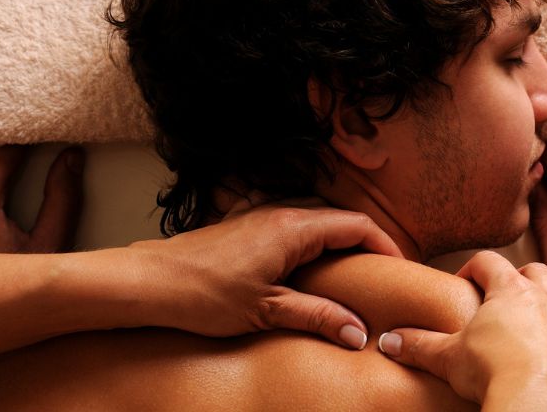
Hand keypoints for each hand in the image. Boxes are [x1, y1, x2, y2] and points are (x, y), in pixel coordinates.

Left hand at [129, 201, 403, 348]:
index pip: (357, 225)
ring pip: (313, 219)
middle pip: (338, 219)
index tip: (399, 267)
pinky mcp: (242, 224)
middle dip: (364, 243)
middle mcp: (280, 213)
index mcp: (294, 229)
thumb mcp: (267, 311)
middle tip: (377, 273)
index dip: (385, 244)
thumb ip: (318, 317)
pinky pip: (289, 223)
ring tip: (346, 272)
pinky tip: (302, 265)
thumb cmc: (202, 294)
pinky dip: (308, 240)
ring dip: (335, 241)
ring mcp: (259, 215)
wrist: (147, 282)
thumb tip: (359, 332)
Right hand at [378, 251, 546, 410]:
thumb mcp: (447, 359)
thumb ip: (417, 345)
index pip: (490, 264)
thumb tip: (386, 340)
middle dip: (528, 278)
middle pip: (540, 272)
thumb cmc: (494, 377)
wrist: (541, 404)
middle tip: (517, 291)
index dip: (476, 268)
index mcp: (510, 294)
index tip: (468, 280)